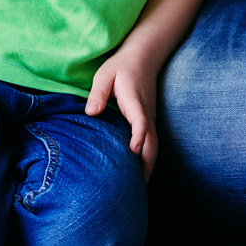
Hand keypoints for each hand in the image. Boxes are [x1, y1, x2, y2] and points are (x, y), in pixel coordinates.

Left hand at [87, 51, 161, 180]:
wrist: (143, 57)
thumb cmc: (120, 67)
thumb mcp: (105, 74)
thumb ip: (98, 93)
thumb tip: (91, 112)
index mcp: (134, 102)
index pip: (141, 123)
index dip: (138, 138)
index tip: (134, 152)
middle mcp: (146, 114)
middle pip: (151, 142)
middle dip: (147, 165)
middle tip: (136, 187)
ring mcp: (150, 118)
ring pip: (154, 146)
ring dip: (149, 166)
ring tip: (139, 188)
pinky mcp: (148, 120)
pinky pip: (151, 143)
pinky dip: (148, 159)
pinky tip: (140, 172)